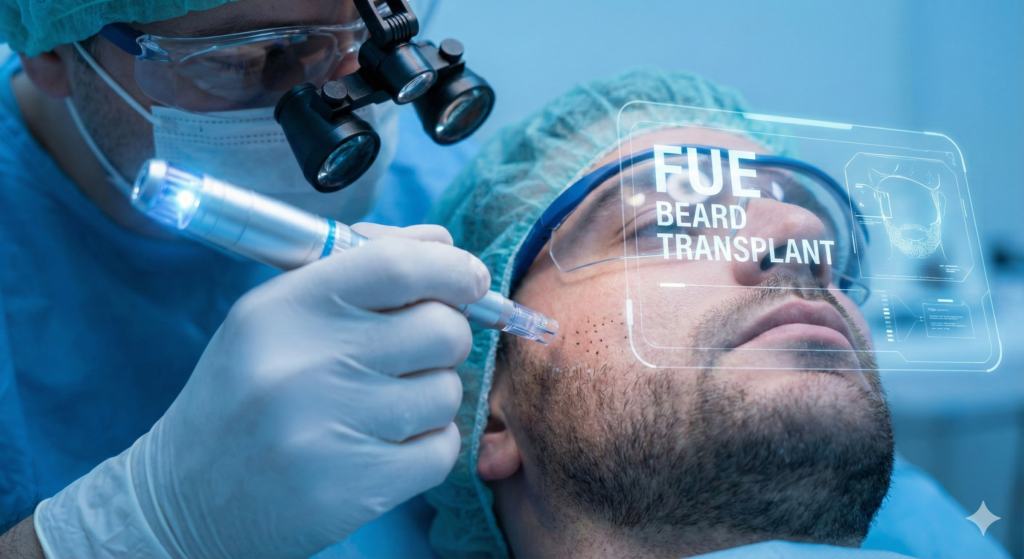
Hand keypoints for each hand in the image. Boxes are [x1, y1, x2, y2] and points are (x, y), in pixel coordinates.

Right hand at [34, 225, 487, 558]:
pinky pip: (443, 450)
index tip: (470, 281)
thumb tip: (444, 246)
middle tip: (412, 354)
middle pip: (441, 329)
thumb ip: (360, 269)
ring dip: (430, 396)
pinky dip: (427, 446)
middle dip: (444, 338)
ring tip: (380, 408)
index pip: (396, 265)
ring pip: (447, 392)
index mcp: (285, 308)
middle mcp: (307, 364)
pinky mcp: (357, 489)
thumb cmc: (243, 394)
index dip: (452, 269)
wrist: (186, 498)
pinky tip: (382, 447)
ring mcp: (331, 431)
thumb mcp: (276, 317)